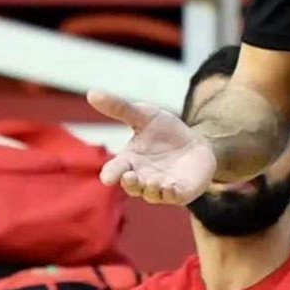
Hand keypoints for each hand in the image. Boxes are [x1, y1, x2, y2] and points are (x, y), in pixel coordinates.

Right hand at [88, 89, 216, 205]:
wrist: (197, 144)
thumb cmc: (166, 132)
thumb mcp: (145, 115)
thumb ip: (120, 108)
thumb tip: (92, 92)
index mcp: (129, 161)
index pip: (115, 170)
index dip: (110, 174)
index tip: (107, 177)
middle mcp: (142, 177)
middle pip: (131, 186)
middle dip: (130, 183)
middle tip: (129, 176)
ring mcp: (160, 187)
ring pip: (151, 194)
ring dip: (151, 188)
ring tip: (153, 180)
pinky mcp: (180, 192)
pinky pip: (173, 197)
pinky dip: (170, 193)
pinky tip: (170, 186)